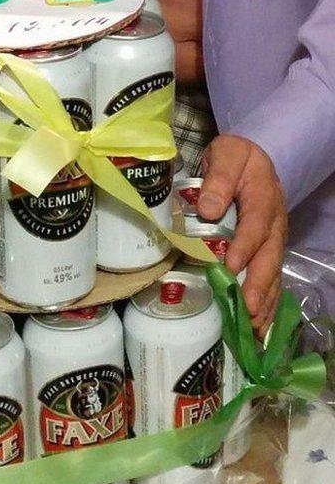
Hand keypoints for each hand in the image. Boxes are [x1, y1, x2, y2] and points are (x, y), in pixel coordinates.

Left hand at [198, 135, 287, 337]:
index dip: (244, 247)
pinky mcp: (268, 250)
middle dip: (258, 285)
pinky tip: (259, 326)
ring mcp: (274, 238)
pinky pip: (270, 278)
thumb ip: (220, 178)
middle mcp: (274, 222)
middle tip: (246, 309)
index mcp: (263, 197)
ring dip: (263, 301)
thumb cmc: (233, 158)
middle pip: (268, 256)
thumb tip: (210, 210)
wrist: (248, 159)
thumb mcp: (227, 155)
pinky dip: (265, 302)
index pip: (255, 225)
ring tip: (254, 328)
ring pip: (272, 272)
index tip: (230, 267)